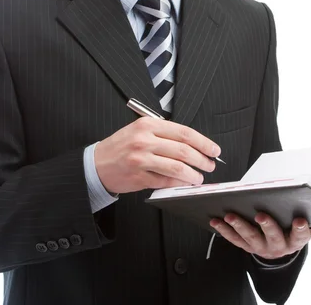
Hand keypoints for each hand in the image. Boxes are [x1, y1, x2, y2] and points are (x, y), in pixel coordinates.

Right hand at [94, 116, 220, 193]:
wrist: (97, 164)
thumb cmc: (121, 147)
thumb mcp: (140, 130)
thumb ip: (164, 134)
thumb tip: (193, 145)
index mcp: (148, 125)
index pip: (184, 132)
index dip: (203, 142)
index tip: (213, 149)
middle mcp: (145, 140)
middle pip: (184, 150)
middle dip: (202, 159)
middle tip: (210, 164)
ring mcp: (141, 159)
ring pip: (177, 168)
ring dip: (193, 175)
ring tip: (199, 177)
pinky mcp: (139, 177)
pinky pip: (166, 182)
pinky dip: (179, 184)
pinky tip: (185, 184)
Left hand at [209, 213, 310, 260]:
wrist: (278, 250)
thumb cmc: (291, 232)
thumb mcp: (306, 230)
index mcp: (294, 240)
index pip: (301, 235)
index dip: (301, 228)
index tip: (301, 220)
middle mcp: (278, 246)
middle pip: (273, 236)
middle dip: (267, 225)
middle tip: (261, 215)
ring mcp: (260, 247)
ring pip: (250, 238)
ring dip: (239, 226)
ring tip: (230, 216)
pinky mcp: (246, 246)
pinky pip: (234, 239)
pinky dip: (224, 230)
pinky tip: (216, 220)